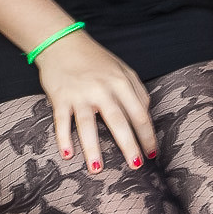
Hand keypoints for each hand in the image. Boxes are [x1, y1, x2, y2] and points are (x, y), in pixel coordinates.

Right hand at [34, 30, 156, 172]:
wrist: (63, 44)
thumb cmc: (95, 60)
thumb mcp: (122, 70)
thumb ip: (136, 91)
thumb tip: (146, 114)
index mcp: (121, 82)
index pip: (139, 113)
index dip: (147, 134)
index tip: (152, 153)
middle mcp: (102, 89)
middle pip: (118, 121)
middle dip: (129, 146)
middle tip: (136, 166)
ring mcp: (80, 94)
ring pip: (88, 125)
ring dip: (93, 149)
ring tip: (98, 169)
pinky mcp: (60, 98)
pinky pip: (62, 121)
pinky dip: (63, 138)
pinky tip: (67, 154)